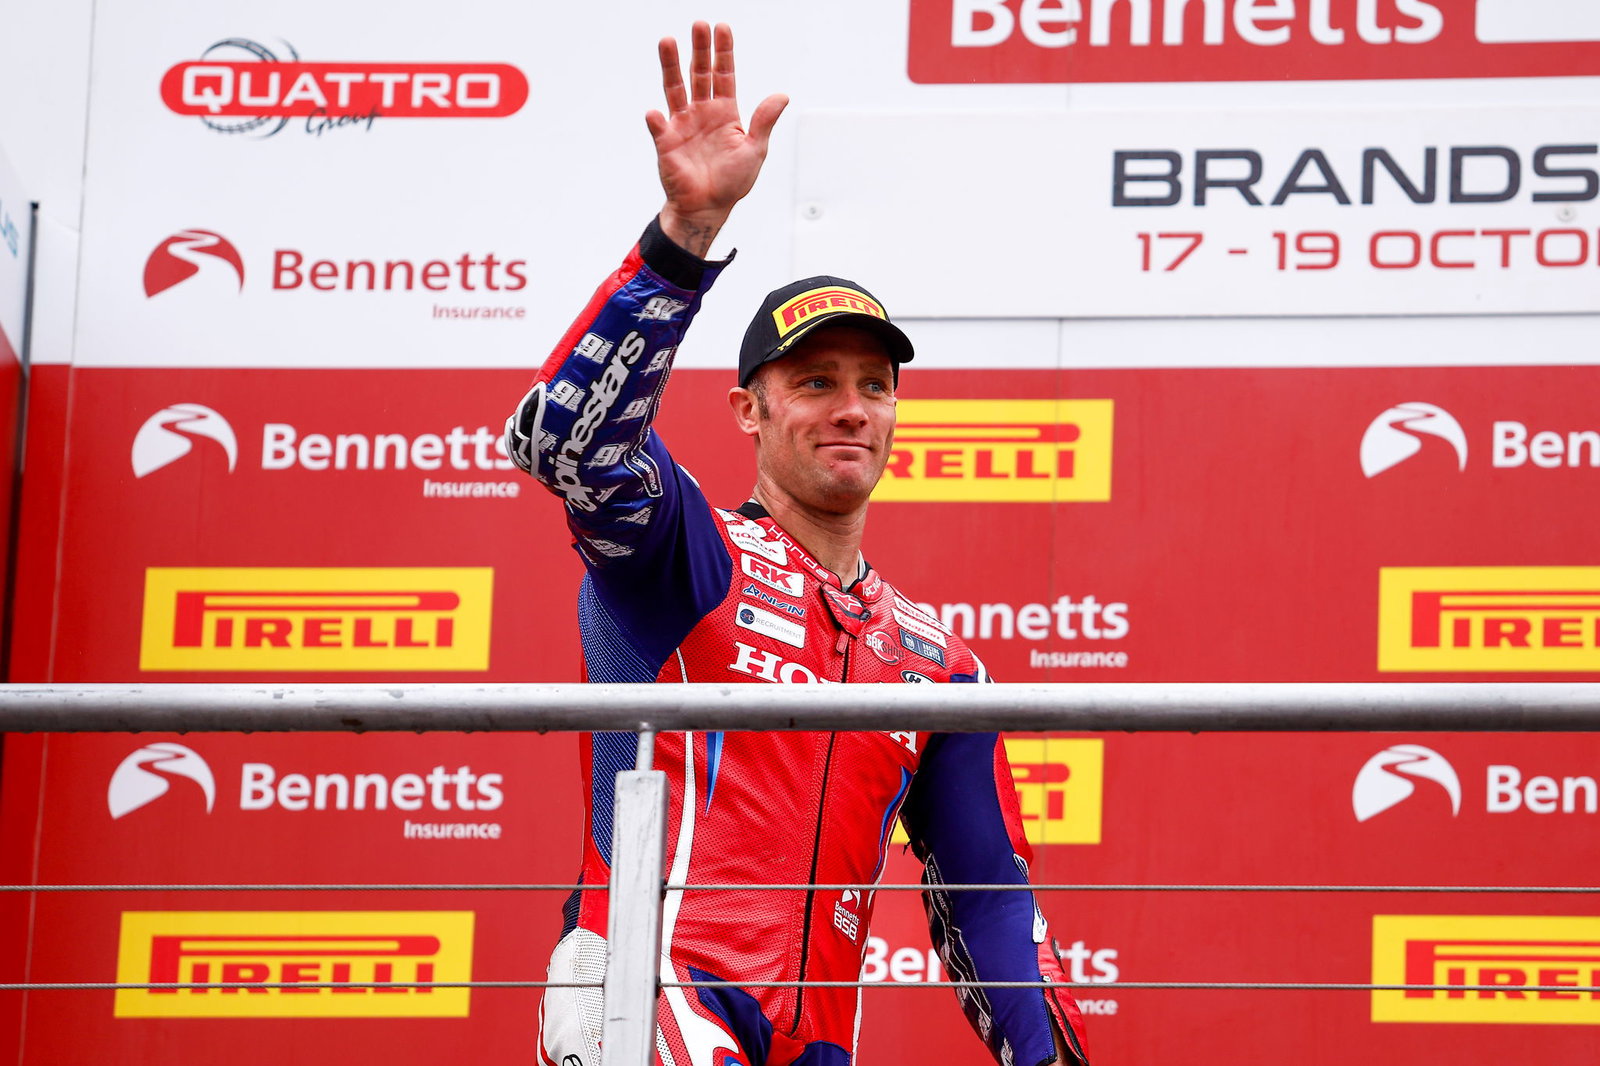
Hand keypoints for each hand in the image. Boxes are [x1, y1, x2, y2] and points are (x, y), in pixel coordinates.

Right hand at [646, 21, 786, 256]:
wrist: (709, 207)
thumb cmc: (732, 181)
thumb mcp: (755, 150)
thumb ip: (763, 121)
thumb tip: (782, 95)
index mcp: (724, 111)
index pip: (724, 74)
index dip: (723, 52)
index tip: (721, 27)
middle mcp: (701, 112)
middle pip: (699, 74)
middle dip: (699, 49)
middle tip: (699, 24)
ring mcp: (682, 125)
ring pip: (675, 89)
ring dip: (671, 66)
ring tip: (667, 42)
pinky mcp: (667, 144)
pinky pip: (660, 128)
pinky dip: (657, 121)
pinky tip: (656, 113)